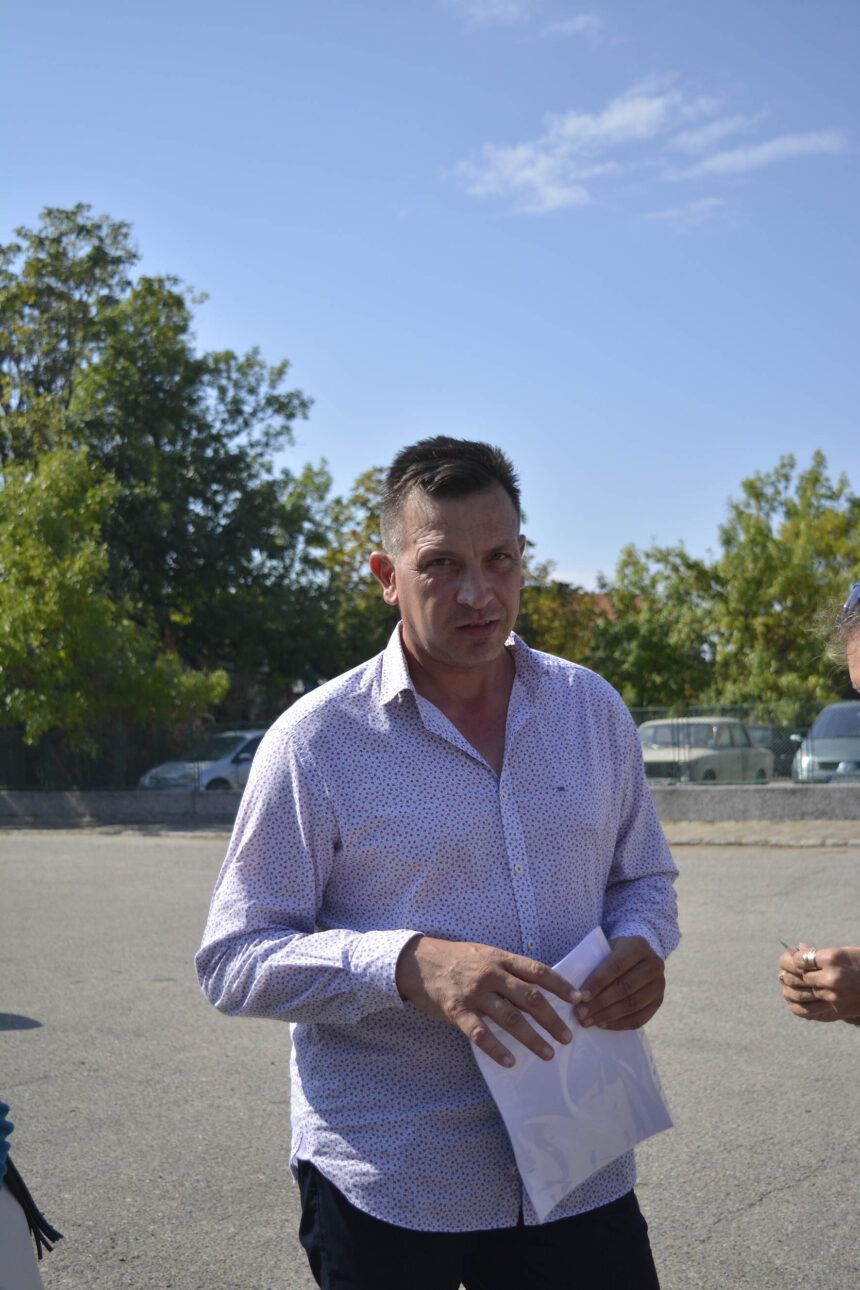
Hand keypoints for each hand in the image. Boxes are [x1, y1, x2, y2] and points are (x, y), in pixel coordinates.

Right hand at [395, 936, 577, 1066]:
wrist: (418, 961)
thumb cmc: (456, 958)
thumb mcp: (486, 954)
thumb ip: (509, 968)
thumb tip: (539, 986)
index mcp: (501, 959)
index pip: (538, 972)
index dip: (560, 986)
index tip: (579, 999)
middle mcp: (491, 975)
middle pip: (530, 999)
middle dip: (552, 1020)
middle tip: (568, 1037)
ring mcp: (475, 993)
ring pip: (510, 1019)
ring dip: (532, 1038)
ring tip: (548, 1053)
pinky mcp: (457, 1011)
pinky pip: (480, 1033)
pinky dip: (497, 1049)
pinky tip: (510, 1061)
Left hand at [575, 936, 665, 1030]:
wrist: (637, 957)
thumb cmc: (613, 953)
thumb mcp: (604, 949)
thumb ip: (592, 962)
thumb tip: (572, 987)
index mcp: (639, 946)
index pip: (616, 966)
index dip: (598, 982)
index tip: (580, 996)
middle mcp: (655, 963)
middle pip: (625, 988)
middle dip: (600, 1002)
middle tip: (580, 1013)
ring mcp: (660, 984)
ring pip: (633, 1005)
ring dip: (608, 1015)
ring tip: (588, 1021)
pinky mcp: (659, 1001)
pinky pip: (640, 1018)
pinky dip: (619, 1024)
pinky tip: (602, 1024)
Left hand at [779, 942, 859, 1022]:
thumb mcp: (844, 952)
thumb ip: (819, 953)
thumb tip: (797, 948)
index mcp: (832, 958)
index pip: (798, 960)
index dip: (790, 959)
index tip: (790, 958)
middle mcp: (831, 978)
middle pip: (796, 977)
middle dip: (786, 973)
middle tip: (783, 971)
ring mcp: (833, 996)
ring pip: (798, 994)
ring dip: (788, 988)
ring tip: (785, 983)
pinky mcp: (835, 1011)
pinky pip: (806, 1011)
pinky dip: (795, 1005)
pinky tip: (792, 999)